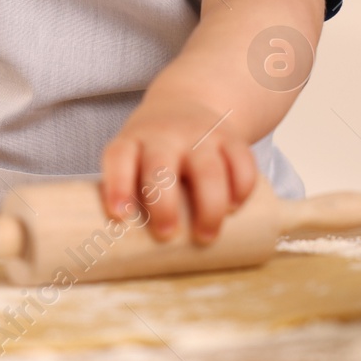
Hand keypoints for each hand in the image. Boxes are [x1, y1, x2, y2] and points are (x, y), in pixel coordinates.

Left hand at [100, 96, 259, 244]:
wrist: (185, 103)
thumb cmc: (152, 150)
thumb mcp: (133, 158)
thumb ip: (132, 196)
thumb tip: (126, 257)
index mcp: (133, 142)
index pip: (119, 158)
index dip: (117, 185)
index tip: (120, 216)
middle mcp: (165, 135)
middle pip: (161, 167)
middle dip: (164, 205)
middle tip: (166, 234)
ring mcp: (200, 135)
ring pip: (208, 168)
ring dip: (209, 206)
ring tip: (206, 236)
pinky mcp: (232, 138)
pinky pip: (243, 161)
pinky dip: (241, 188)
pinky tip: (235, 207)